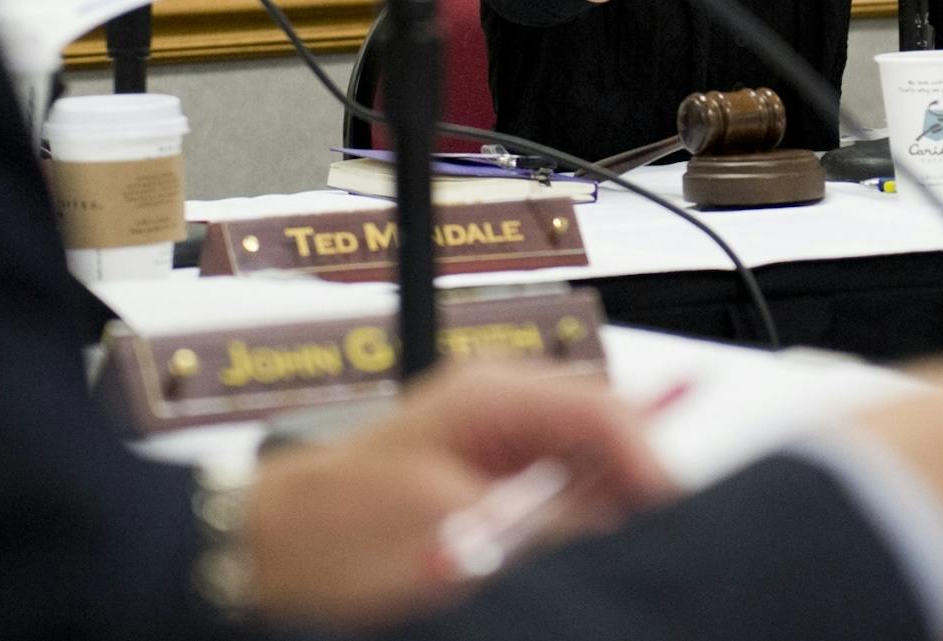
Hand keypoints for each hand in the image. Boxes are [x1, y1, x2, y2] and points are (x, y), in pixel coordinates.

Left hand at [240, 362, 675, 625]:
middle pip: (605, 428)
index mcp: (489, 394)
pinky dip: (576, 518)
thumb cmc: (334, 532)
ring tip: (620, 545)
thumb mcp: (455, 535)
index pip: (602, 408)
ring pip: (588, 460)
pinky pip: (558, 488)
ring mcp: (494, 437)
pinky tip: (577, 548)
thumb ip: (547, 524)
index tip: (675, 506)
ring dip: (607, 502)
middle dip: (637, 477)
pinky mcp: (488, 476)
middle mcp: (498, 403)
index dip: (651, 458)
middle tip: (658, 532)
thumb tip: (623, 517)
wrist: (268, 547)